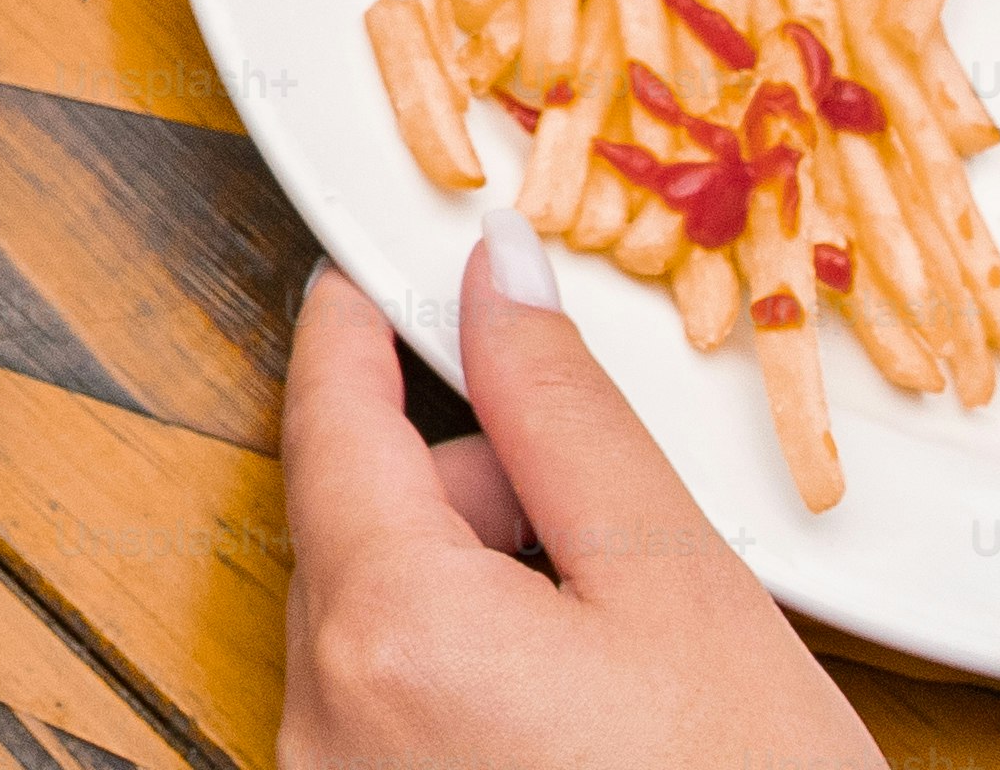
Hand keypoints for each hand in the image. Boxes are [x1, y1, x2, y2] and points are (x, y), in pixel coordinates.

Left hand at [282, 233, 879, 769]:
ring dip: (470, 586)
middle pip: (357, 529)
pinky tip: (581, 711)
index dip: (355, 329)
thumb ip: (564, 409)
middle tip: (593, 505)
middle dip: (464, 485)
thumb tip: (497, 276)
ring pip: (374, 622)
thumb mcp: (677, 585)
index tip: (368, 274)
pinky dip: (459, 673)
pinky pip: (385, 712)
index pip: (329, 421)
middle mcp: (322, 726)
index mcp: (387, 632)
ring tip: (620, 644)